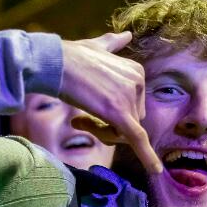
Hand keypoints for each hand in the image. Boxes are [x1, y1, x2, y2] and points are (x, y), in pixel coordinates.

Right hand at [60, 32, 161, 173]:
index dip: (114, 116)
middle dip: (109, 127)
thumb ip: (113, 44)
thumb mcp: (96, 46)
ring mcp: (129, 97)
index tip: (89, 110)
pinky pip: (137, 139)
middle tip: (82, 120)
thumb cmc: (69, 56)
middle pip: (132, 121)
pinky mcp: (120, 114)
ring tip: (80, 120)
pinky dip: (147, 157)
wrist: (52, 61)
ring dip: (103, 134)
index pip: (133, 106)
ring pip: (126, 133)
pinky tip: (154, 171)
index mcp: (136, 71)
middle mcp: (138, 82)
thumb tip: (126, 35)